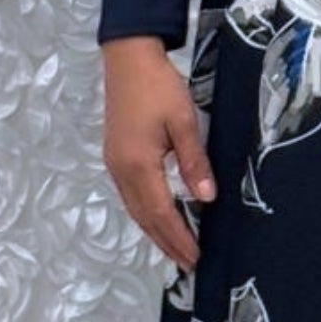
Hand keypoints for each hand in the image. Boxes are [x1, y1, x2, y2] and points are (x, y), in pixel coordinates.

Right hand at [101, 37, 215, 272]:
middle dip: (166, 242)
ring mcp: (115, 164)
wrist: (128, 58)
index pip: (161, 212)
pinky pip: (131, 196)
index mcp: (138, 164)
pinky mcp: (115, 156)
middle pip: (144, 217)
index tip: (195, 257)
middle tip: (188, 263)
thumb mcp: (184, 122)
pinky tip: (158, 218)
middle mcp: (121, 170)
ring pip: (135, 208)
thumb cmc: (159, 86)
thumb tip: (206, 199)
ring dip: (155, 231)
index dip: (178, 237)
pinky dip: (146, 213)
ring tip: (175, 248)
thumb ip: (194, 162)